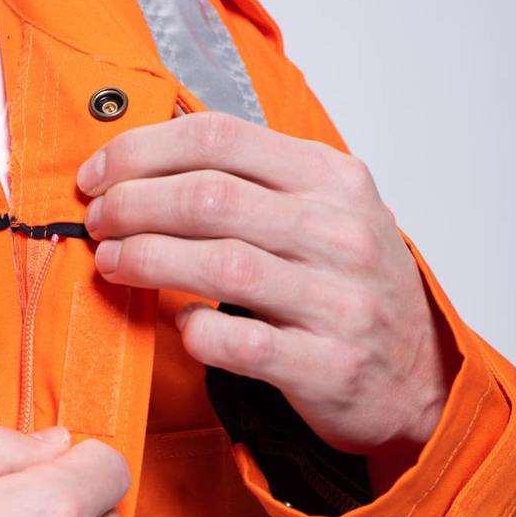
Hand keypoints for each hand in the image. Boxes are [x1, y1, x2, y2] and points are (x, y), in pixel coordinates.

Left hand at [77, 111, 456, 459]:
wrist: (418, 378)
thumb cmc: (352, 290)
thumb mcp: (325, 212)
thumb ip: (254, 181)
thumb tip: (155, 152)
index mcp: (332, 179)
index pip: (218, 138)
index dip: (141, 151)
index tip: (97, 174)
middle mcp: (339, 232)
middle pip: (208, 198)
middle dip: (131, 204)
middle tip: (98, 221)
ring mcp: (336, 301)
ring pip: (218, 265)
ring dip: (147, 259)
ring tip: (112, 261)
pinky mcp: (325, 365)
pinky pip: (238, 343)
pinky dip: (194, 331)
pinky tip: (179, 324)